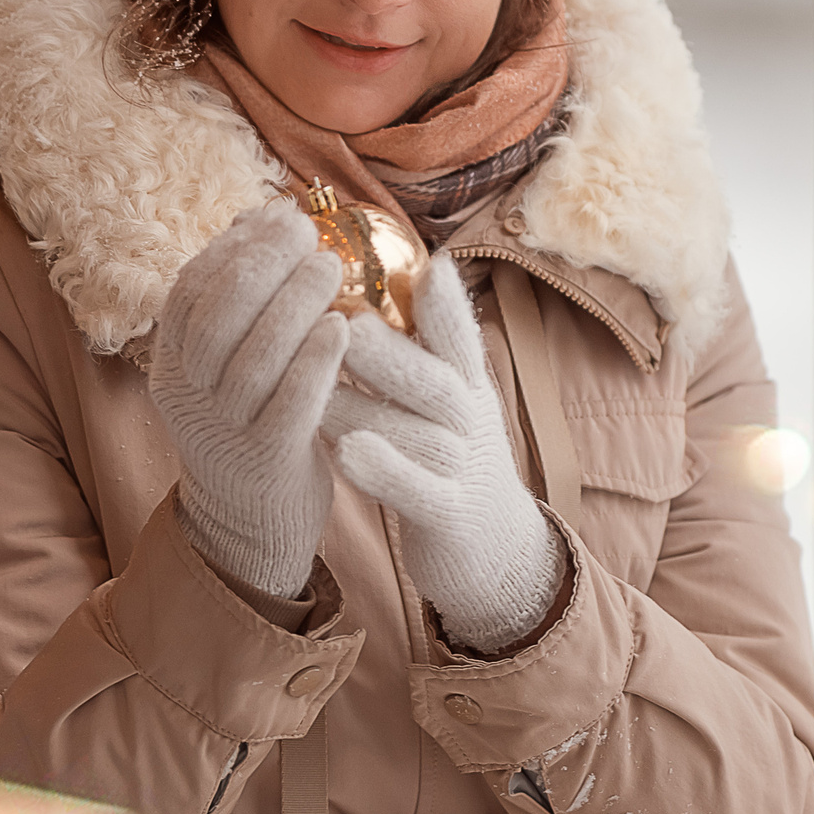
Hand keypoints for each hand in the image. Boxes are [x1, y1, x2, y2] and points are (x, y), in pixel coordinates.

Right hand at [148, 200, 347, 601]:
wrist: (249, 529)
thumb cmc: (251, 427)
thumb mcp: (225, 369)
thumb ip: (237, 304)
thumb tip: (258, 218)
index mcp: (173, 366)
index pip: (187, 292)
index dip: (230, 247)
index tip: (275, 214)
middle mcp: (189, 397)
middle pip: (215, 318)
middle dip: (260, 265)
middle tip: (306, 232)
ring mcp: (224, 432)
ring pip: (251, 358)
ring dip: (292, 304)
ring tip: (330, 268)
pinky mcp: (266, 463)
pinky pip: (289, 405)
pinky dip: (314, 361)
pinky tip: (342, 328)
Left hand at [322, 260, 565, 654]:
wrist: (495, 550)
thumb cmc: (453, 458)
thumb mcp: (452, 400)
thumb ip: (428, 349)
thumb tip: (414, 272)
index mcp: (469, 388)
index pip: (461, 339)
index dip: (447, 304)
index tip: (428, 263)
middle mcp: (472, 423)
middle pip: (438, 382)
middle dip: (393, 352)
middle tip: (346, 322)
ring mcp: (464, 471)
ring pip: (417, 435)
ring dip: (368, 410)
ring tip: (319, 391)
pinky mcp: (450, 517)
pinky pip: (416, 491)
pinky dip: (385, 472)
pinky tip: (345, 454)